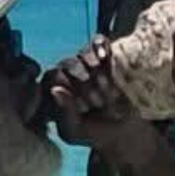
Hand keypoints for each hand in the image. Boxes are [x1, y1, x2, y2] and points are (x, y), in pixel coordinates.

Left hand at [48, 37, 160, 158]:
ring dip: (94, 70)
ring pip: (83, 54)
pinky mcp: (105, 57)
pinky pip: (98, 42)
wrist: (124, 131)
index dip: (65, 87)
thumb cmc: (94, 133)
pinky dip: (100, 46)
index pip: (51, 78)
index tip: (80, 105)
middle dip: (84, 84)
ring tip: (105, 87)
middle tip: (97, 102)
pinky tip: (105, 57)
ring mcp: (87, 64)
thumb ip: (64, 115)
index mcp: (55, 90)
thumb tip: (56, 89)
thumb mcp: (75, 132)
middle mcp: (69, 74)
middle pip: (68, 64)